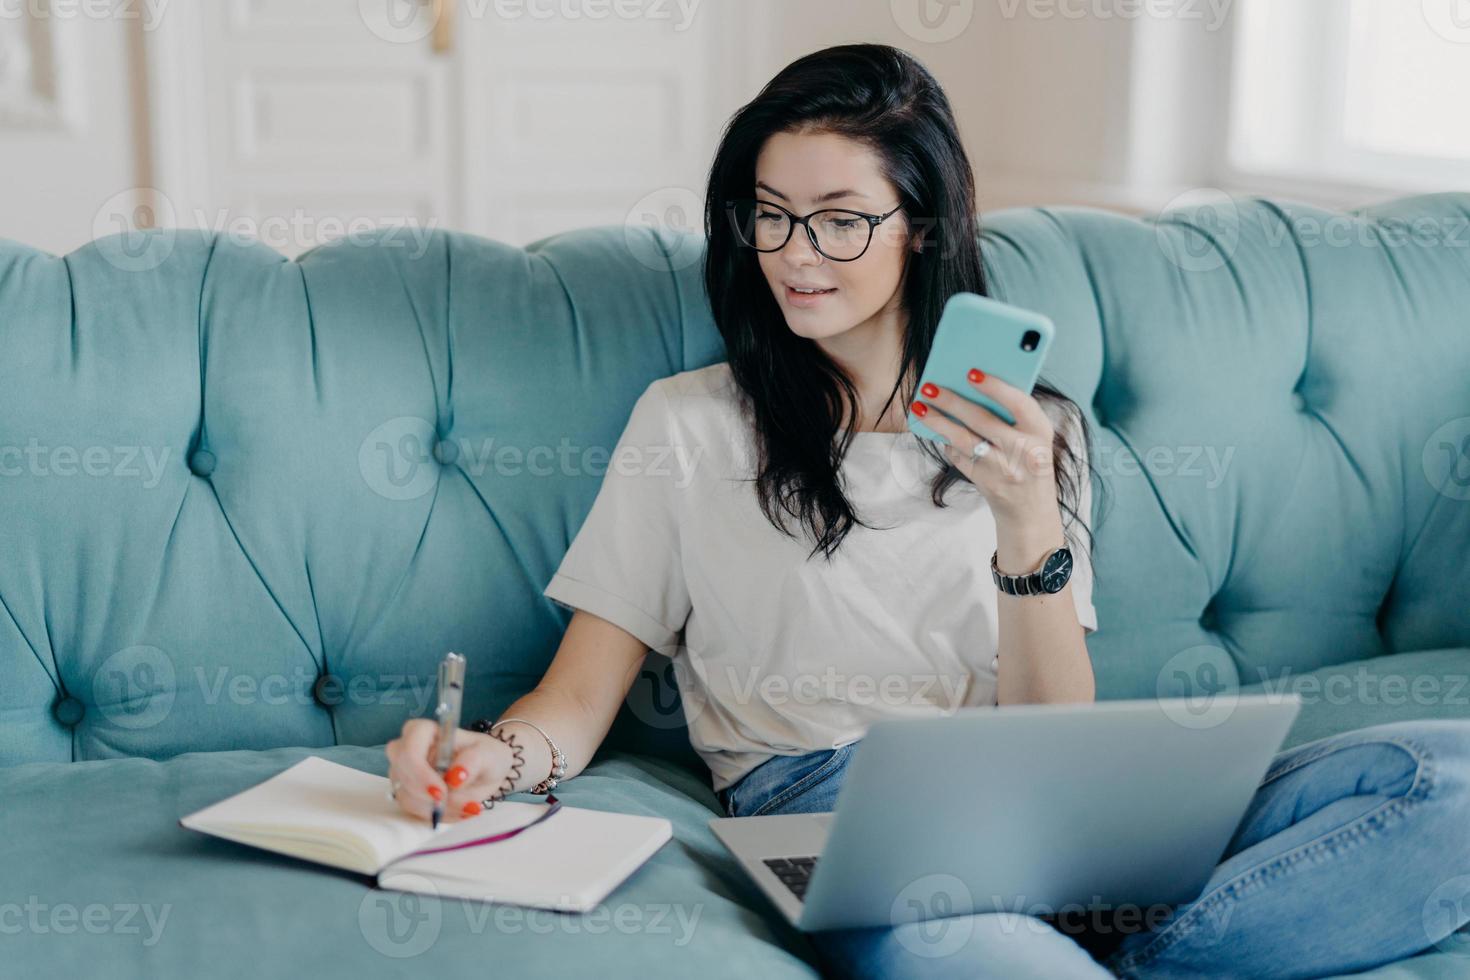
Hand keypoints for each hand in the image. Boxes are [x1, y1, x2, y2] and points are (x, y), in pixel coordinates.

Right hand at [386, 719, 522, 821]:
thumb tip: (455, 777)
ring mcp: (404, 773)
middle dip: (427, 796)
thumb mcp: (488, 755)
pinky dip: (437, 815)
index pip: (408, 750)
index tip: (441, 792)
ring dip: (436, 809)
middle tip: (458, 804)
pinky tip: (457, 810)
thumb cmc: (485, 756)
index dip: (420, 774)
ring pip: (406, 797)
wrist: (486, 772)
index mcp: (423, 731)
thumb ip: (473, 762)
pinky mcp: (407, 793)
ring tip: (466, 806)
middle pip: (401, 775)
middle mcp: (407, 750)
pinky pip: (414, 811)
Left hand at [910, 368, 1056, 523]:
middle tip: (929, 387)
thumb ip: (1013, 415)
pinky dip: (947, 442)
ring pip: (964, 440)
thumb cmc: (1030, 461)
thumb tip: (971, 385)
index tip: (971, 373)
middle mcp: (1025, 451)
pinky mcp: (985, 483)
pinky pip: (959, 457)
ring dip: (938, 422)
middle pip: (982, 420)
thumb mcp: (1034, 437)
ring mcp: (1004, 470)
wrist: (1030, 510)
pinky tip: (937, 431)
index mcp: (1041, 431)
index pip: (1019, 403)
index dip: (995, 387)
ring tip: (919, 407)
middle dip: (952, 401)